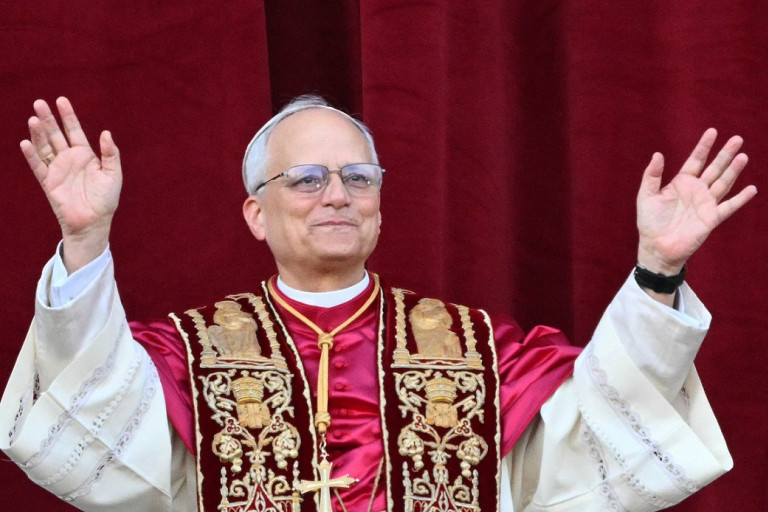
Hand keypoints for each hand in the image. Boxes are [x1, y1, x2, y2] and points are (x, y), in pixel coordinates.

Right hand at [20, 97, 121, 272]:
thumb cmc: (106, 200)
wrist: (94, 222)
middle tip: (39, 102)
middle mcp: (69, 159)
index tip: (61, 100)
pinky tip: (25, 143)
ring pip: (44, 147)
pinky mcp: (48, 182)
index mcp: (86, 155)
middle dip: (48, 119)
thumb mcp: (113, 175)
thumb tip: (105, 133)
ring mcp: (57, 169)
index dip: (68, 116)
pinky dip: (32, 155)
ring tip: (33, 118)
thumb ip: (110, 154)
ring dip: (38, 133)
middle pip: (56, 135)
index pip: (74, 131)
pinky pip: (38, 166)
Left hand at [636, 128, 756, 275]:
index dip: (703, 146)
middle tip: (737, 138)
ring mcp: (706, 203)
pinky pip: (729, 207)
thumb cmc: (649, 222)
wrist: (656, 247)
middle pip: (714, 168)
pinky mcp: (712, 218)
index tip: (712, 131)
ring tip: (743, 156)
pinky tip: (751, 188)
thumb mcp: (646, 196)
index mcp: (681, 183)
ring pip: (723, 183)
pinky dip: (740, 199)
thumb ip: (651, 176)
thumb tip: (657, 154)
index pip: (695, 160)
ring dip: (733, 170)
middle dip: (724, 154)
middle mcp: (696, 190)